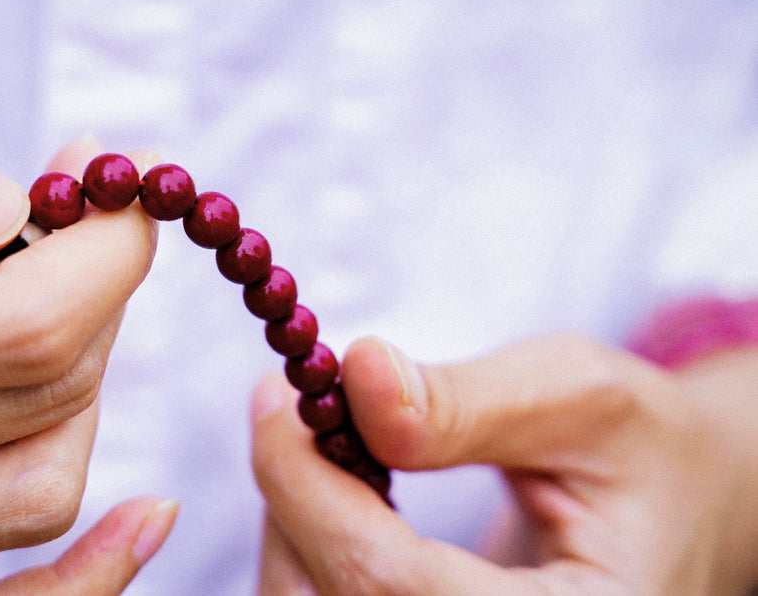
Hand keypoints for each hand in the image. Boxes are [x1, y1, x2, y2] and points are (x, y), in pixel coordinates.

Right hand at [0, 43, 157, 591]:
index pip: (18, 327)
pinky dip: (78, 574)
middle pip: (40, 401)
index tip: (122, 184)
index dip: (108, 252)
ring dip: (81, 391)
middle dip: (99, 298)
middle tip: (78, 224)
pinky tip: (141, 516)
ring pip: (30, 495)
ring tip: (49, 308)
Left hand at [252, 333, 757, 595]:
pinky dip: (308, 549)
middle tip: (288, 414)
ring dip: (293, 526)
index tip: (275, 401)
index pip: (393, 586)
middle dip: (293, 507)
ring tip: (321, 446)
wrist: (672, 501)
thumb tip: (357, 375)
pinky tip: (334, 493)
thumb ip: (465, 401)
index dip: (314, 492)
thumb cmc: (642, 448)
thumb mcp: (581, 397)